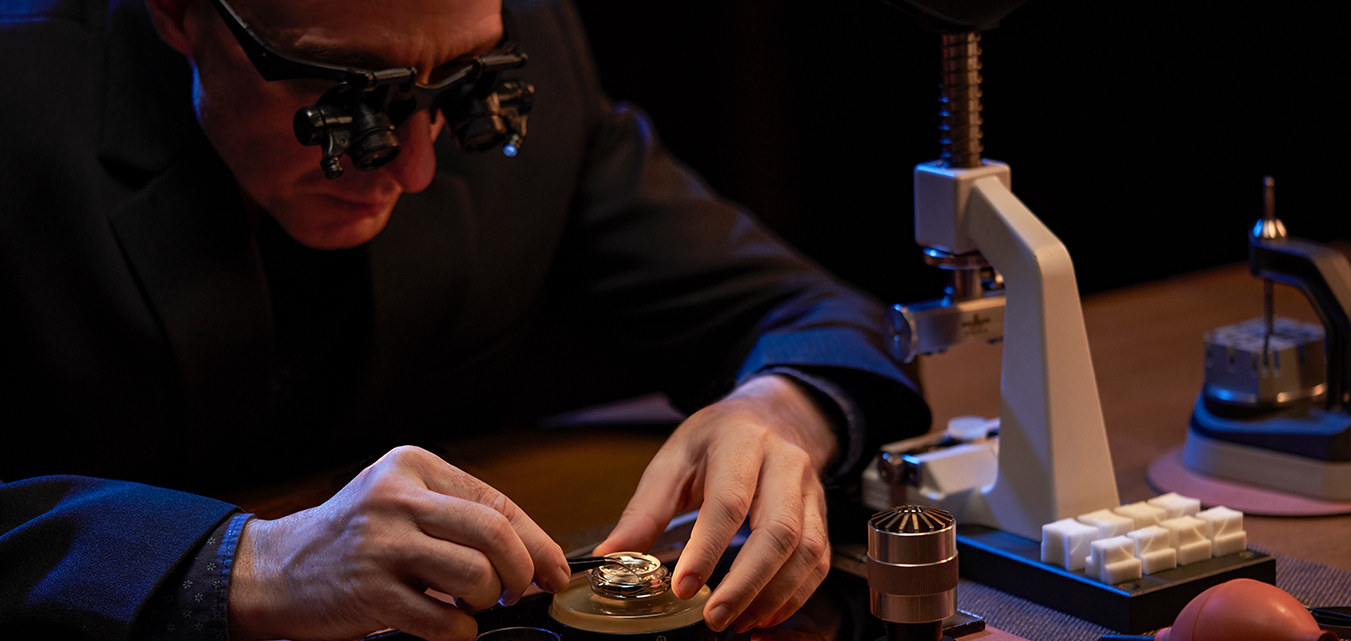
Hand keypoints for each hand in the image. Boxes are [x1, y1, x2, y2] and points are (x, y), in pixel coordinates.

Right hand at [227, 445, 569, 640]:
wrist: (275, 568)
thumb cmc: (351, 538)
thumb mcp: (401, 502)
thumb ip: (459, 517)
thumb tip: (535, 556)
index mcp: (412, 466)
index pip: (496, 503)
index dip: (537, 543)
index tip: (556, 570)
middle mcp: (397, 498)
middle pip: (494, 535)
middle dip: (520, 572)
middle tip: (517, 592)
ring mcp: (380, 545)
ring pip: (474, 574)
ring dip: (483, 601)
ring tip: (469, 605)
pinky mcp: (368, 592)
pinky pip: (440, 620)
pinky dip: (457, 630)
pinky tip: (449, 625)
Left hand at [595, 375, 836, 633]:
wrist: (771, 417)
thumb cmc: (717, 439)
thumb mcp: (673, 460)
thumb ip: (644, 510)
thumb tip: (611, 555)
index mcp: (741, 443)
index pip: (729, 502)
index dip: (706, 549)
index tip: (682, 586)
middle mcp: (785, 464)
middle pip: (778, 531)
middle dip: (746, 583)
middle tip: (714, 617)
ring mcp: (810, 490)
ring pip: (805, 550)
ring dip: (773, 595)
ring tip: (737, 620)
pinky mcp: (821, 515)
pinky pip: (819, 561)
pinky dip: (795, 594)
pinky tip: (765, 613)